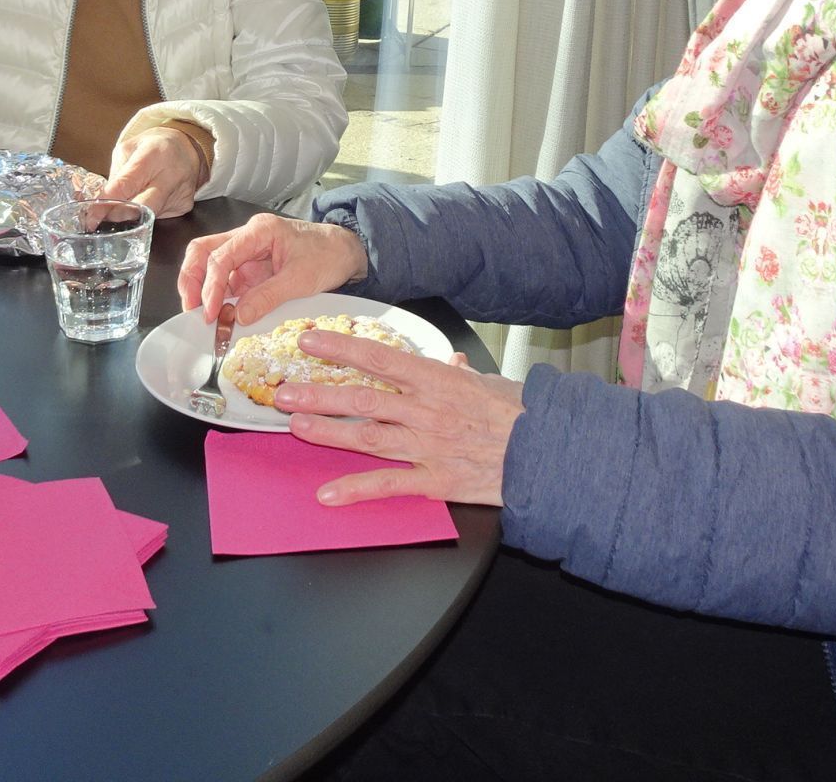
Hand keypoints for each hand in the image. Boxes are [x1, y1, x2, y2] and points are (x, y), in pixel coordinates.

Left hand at [105, 125, 207, 218]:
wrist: (188, 148)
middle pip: (141, 208)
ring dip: (132, 213)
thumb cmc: (154, 147)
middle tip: (105, 215)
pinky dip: (147, 212)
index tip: (91, 216)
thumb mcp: (129, 149)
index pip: (126, 185)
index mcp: (154, 155)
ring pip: (148, 216)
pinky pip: (158, 216)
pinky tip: (149, 197)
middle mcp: (170, 176)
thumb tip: (103, 201)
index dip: (106, 203)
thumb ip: (116, 174)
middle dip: (119, 214)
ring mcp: (180, 193)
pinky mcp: (184, 206)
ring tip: (130, 198)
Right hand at [177, 213, 365, 324]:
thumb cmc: (327, 255)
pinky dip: (220, 298)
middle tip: (192, 310)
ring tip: (204, 317)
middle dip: (192, 280)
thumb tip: (238, 316)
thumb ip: (267, 297)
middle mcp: (247, 238)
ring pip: (210, 265)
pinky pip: (227, 282)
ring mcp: (247, 253)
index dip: (211, 285)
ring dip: (203, 290)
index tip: (210, 311)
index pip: (221, 255)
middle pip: (204, 252)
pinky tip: (220, 315)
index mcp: (259, 231)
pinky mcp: (251, 269)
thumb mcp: (300, 279)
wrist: (346, 251)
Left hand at [275, 330, 524, 507]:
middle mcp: (428, 411)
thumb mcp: (491, 383)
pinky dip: (356, 489)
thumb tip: (449, 362)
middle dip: (320, 394)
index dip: (342, 348)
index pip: (381, 358)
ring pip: (369, 437)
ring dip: (328, 432)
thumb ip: (462, 374)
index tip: (309, 342)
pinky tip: (328, 493)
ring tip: (296, 426)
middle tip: (283, 391)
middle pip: (364, 398)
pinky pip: (390, 485)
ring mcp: (429, 446)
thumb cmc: (523, 414)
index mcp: (439, 380)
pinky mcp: (437, 481)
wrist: (551, 451)